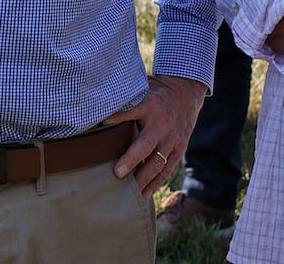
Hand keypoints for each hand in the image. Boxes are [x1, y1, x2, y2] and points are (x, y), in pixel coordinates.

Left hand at [106, 74, 207, 195]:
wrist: (187, 92)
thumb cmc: (156, 92)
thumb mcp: (143, 88)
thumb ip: (125, 99)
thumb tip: (96, 106)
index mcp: (151, 105)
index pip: (133, 110)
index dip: (118, 117)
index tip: (103, 123)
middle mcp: (163, 123)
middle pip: (147, 144)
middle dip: (132, 160)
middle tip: (116, 174)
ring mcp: (173, 138)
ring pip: (157, 162)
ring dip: (143, 179)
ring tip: (128, 193)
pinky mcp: (179, 149)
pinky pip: (167, 169)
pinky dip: (155, 183)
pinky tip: (144, 194)